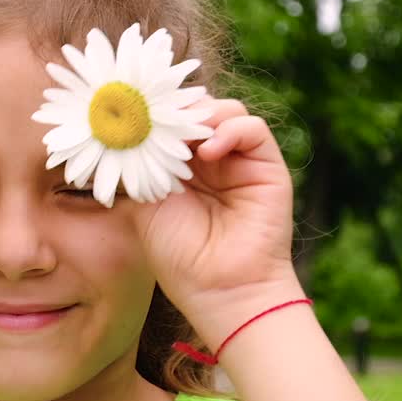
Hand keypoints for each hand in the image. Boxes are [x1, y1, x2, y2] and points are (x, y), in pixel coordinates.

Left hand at [132, 97, 302, 344]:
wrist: (220, 290)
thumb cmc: (180, 257)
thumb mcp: (147, 203)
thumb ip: (143, 163)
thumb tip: (134, 126)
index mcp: (182, 167)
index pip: (172, 122)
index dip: (156, 114)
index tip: (134, 113)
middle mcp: (213, 160)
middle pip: (197, 110)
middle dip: (176, 111)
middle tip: (156, 119)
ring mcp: (240, 161)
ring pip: (225, 111)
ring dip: (201, 116)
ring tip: (182, 139)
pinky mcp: (267, 166)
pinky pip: (252, 127)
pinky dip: (229, 129)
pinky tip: (208, 152)